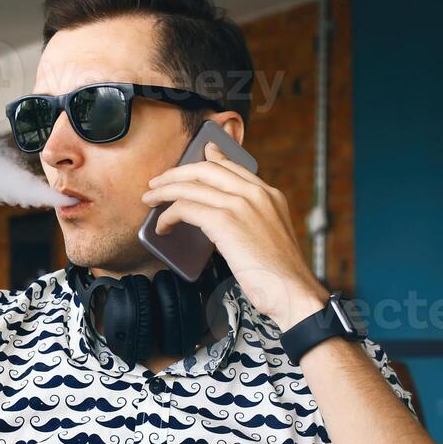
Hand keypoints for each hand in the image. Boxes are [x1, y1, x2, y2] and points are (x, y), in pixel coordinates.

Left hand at [142, 140, 328, 330]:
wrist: (293, 291)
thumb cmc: (280, 274)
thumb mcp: (270, 236)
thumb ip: (251, 220)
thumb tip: (221, 220)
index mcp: (270, 195)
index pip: (234, 167)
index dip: (211, 158)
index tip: (200, 152)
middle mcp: (256, 193)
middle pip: (206, 169)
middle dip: (176, 173)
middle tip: (158, 181)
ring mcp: (241, 204)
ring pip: (191, 186)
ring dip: (164, 192)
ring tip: (150, 200)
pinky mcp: (225, 221)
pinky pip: (186, 208)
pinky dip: (168, 215)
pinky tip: (163, 227)